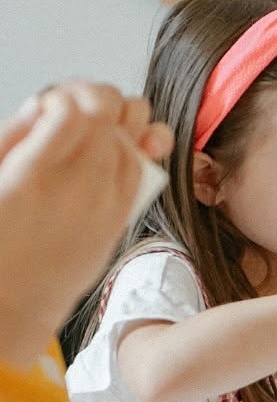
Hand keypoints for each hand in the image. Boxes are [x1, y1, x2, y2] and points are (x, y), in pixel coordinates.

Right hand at [0, 83, 172, 357]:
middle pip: (107, 120)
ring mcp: (101, 207)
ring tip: (90, 134)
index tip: (52, 105)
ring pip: (129, 142)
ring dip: (116, 127)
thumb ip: (14, 137)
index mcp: (29, 175)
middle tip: (72, 114)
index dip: (67, 96)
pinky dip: (132, 153)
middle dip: (94, 105)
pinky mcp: (117, 223)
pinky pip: (139, 172)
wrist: (8, 305)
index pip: (72, 110)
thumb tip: (44, 105)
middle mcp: (73, 189)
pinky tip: (110, 155)